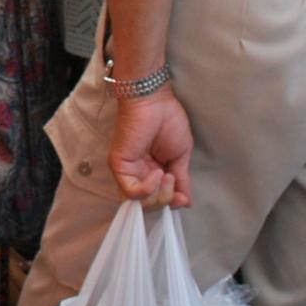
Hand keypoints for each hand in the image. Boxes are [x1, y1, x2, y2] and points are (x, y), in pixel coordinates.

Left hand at [108, 88, 193, 206]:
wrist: (155, 101)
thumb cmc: (168, 121)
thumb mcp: (180, 156)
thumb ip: (181, 180)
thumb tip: (186, 203)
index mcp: (152, 172)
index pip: (157, 200)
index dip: (171, 203)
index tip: (183, 197)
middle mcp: (138, 174)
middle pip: (148, 205)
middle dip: (166, 200)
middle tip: (173, 180)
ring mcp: (127, 171)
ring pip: (139, 202)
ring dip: (159, 195)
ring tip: (167, 175)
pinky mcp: (119, 165)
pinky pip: (131, 191)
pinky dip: (148, 189)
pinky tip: (158, 173)